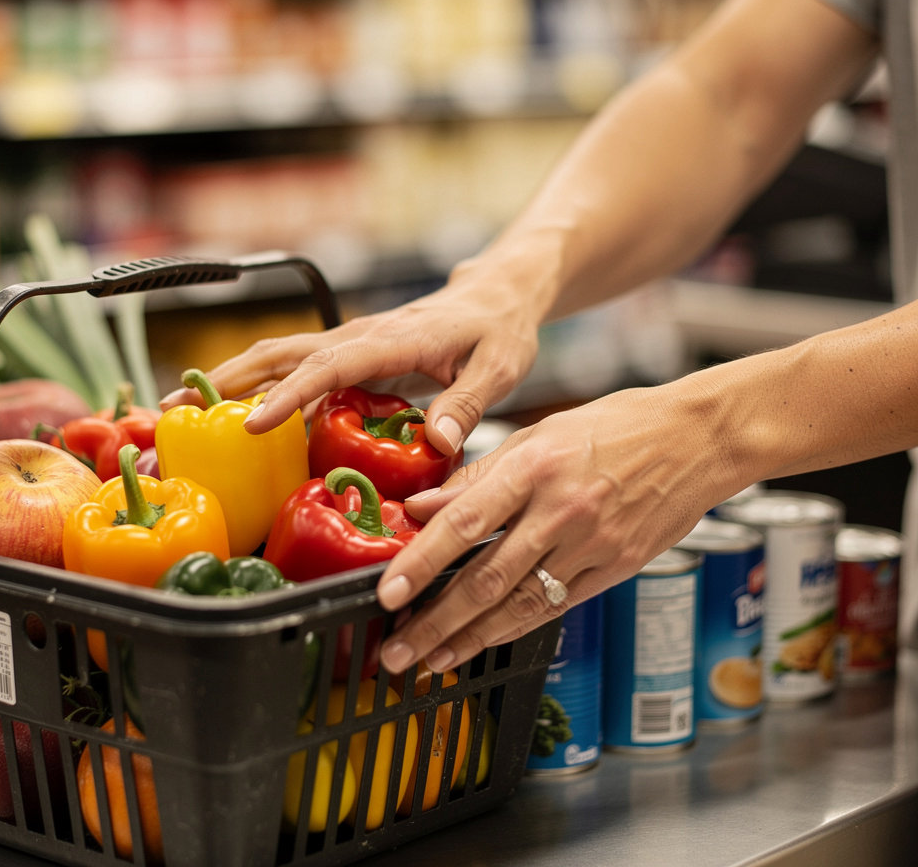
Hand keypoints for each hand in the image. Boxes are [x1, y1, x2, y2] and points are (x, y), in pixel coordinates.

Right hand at [160, 262, 544, 457]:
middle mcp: (362, 336)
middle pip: (282, 352)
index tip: (253, 425)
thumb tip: (435, 443)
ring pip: (281, 355)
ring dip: (233, 378)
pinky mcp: (355, 352)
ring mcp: (354, 341)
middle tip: (178, 407)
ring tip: (186, 408)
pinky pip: (301, 367)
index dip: (289, 396)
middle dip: (228, 379)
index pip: (329, 366)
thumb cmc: (499, 328)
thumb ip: (467, 403)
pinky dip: (264, 385)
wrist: (497, 293)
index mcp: (392, 340)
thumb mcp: (498, 367)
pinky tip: (247, 416)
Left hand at [375, 380, 734, 673]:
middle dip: (436, 621)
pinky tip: (485, 641)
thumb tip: (424, 504)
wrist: (697, 440)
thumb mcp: (541, 434)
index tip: (388, 593)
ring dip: (470, 638)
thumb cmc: (617, 426)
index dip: (422, 562)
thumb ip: (480, 475)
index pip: (465, 522)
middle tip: (398, 650)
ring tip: (431, 660)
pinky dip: (515, 628)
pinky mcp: (618, 568)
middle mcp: (562, 510)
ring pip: (520, 603)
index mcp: (536, 467)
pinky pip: (558, 606)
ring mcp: (593, 544)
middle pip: (487, 576)